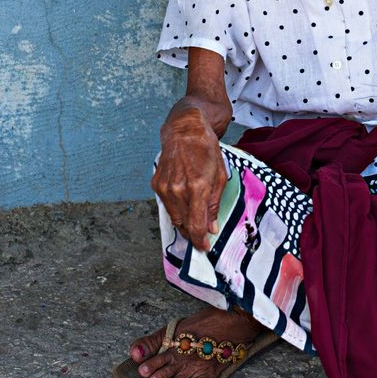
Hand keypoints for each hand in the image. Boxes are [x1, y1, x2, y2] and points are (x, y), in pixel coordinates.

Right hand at [150, 107, 227, 251]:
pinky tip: (185, 205)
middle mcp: (178, 189)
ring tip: (195, 223)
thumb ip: (214, 204)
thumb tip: (211, 227)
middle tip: (202, 237)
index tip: (205, 247)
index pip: (196, 225)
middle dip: (193, 234)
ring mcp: (165, 187)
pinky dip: (177, 210)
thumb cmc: (206, 149)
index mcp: (197, 187)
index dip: (200, 240)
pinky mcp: (156, 184)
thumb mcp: (219, 176)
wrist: (185, 130)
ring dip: (185, 223)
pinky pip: (167, 205)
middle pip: (184, 224)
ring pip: (174, 217)